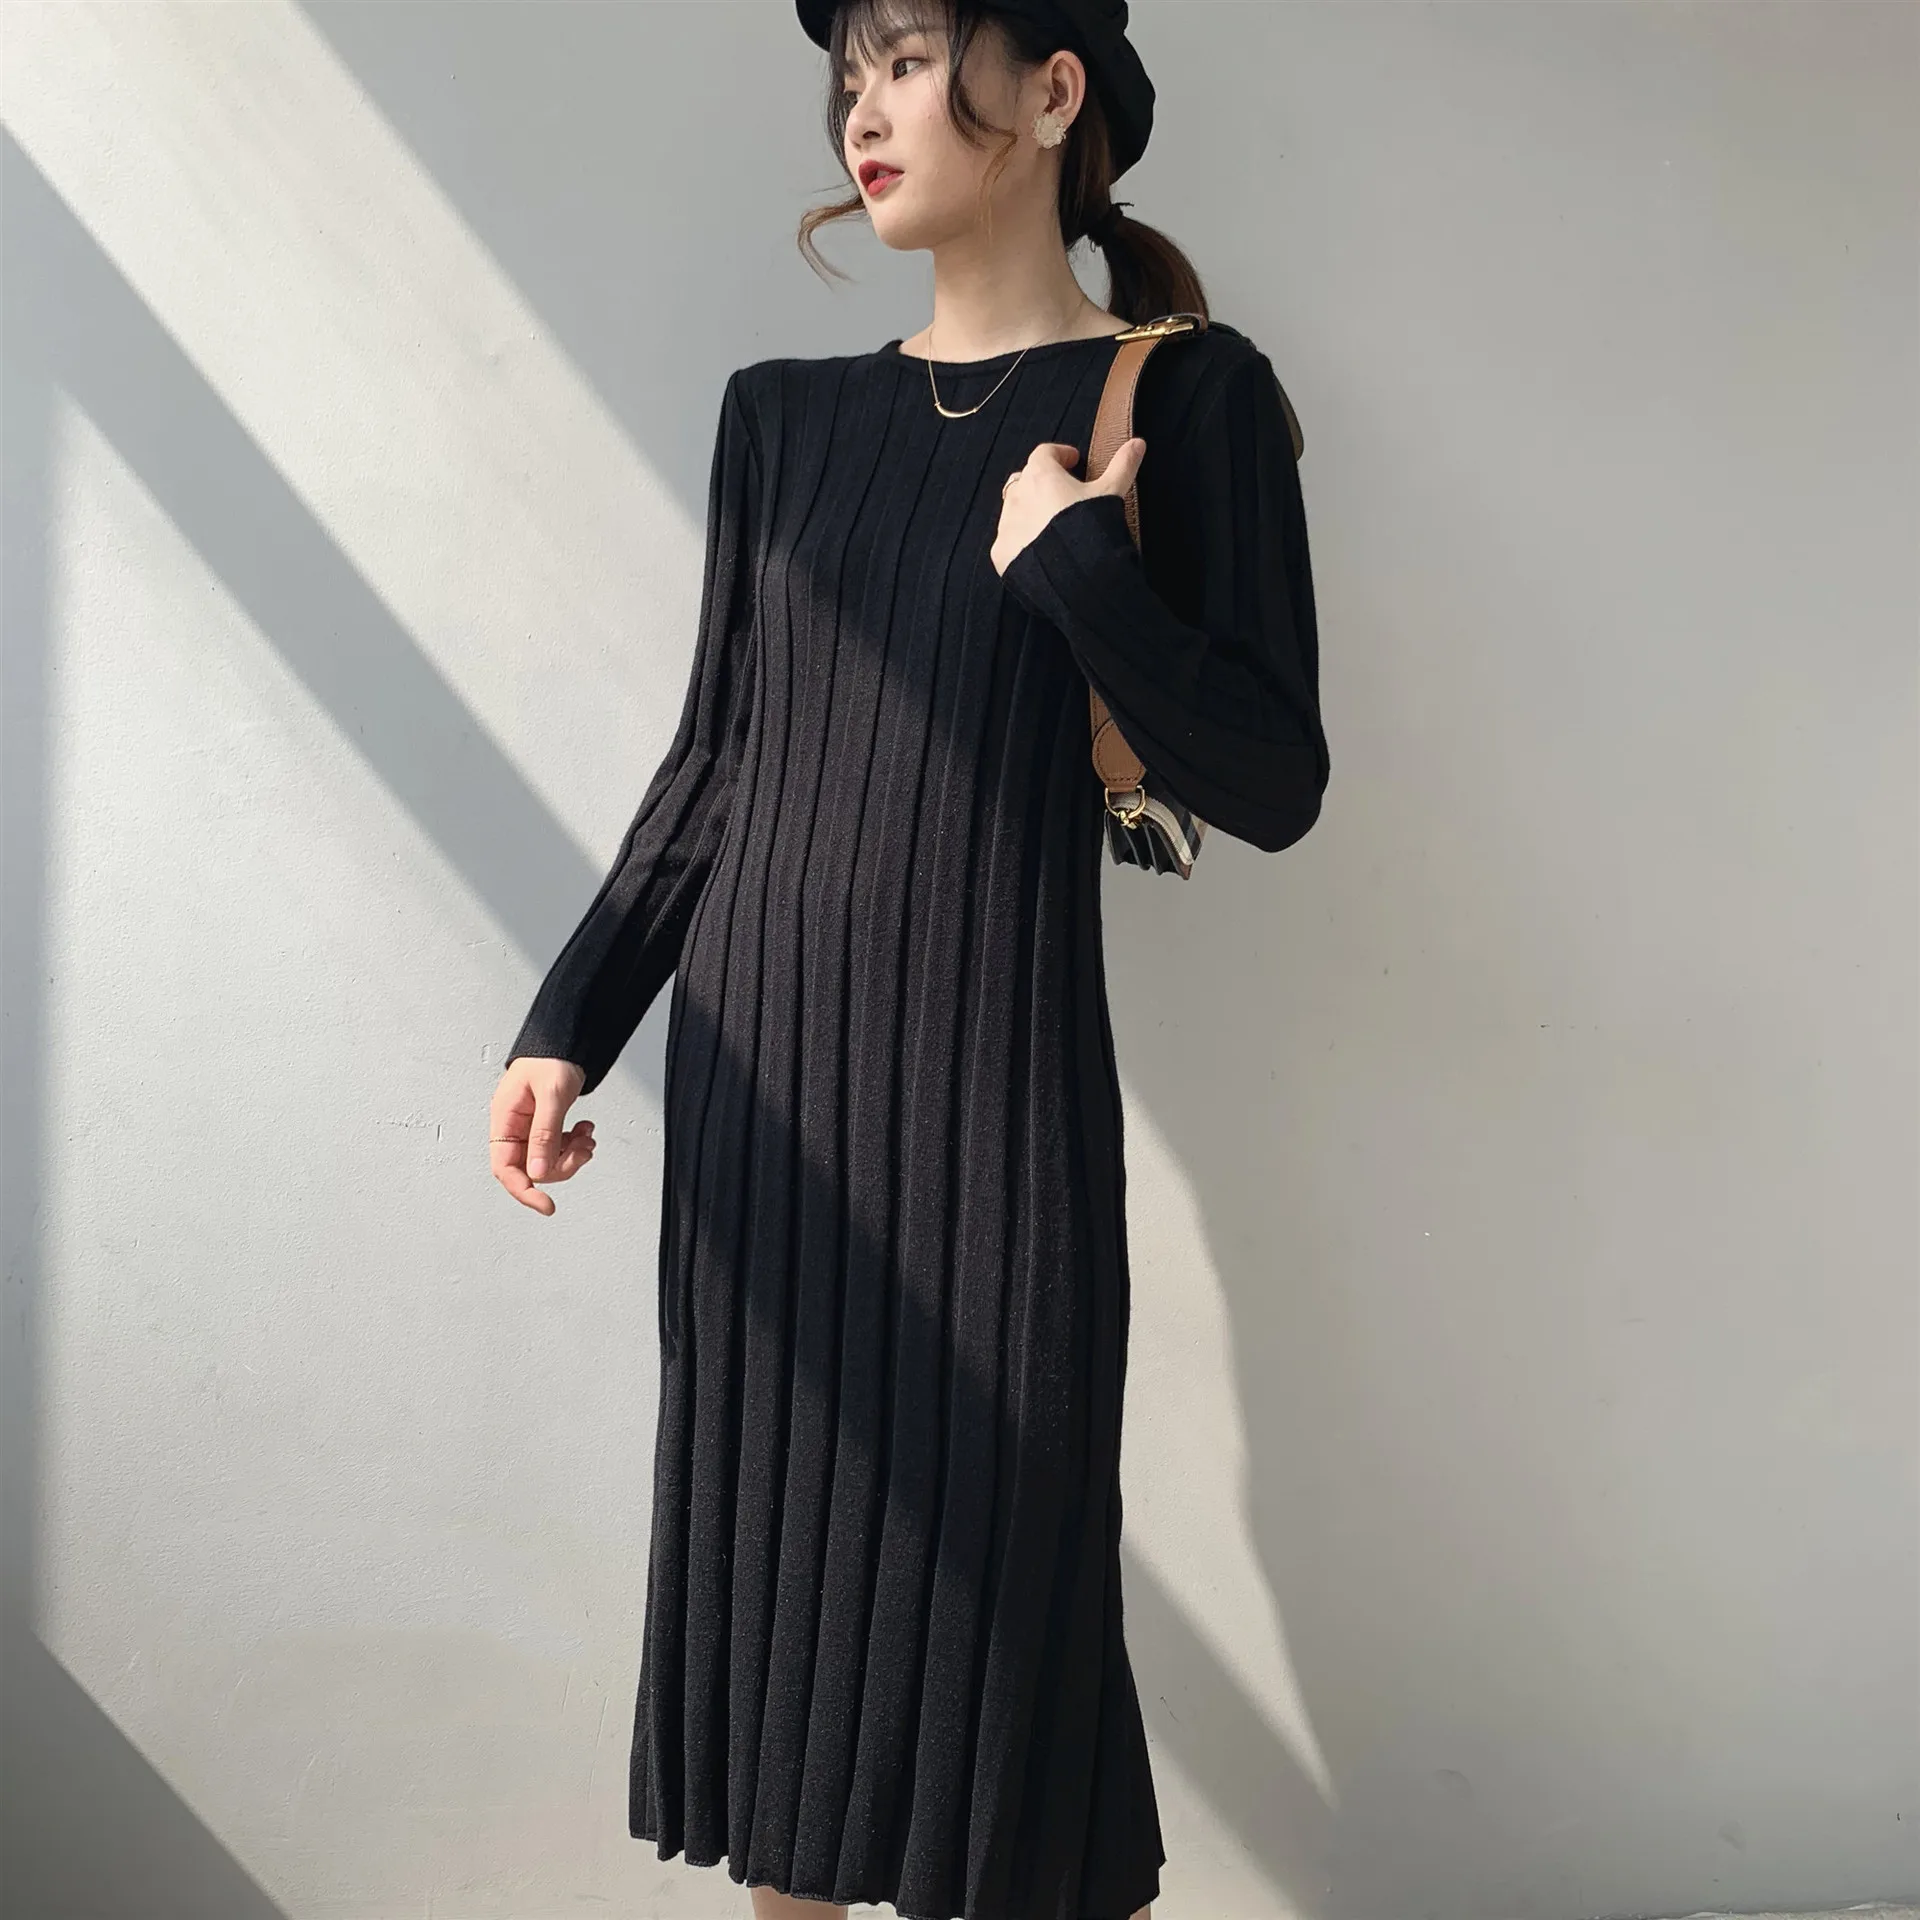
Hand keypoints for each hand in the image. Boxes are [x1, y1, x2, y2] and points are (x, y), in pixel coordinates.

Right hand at [490, 1057, 592, 1215]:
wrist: (567, 1040)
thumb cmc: (551, 1057)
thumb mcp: (551, 1095)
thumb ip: (544, 1134)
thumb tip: (538, 1172)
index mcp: (504, 1119)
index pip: (505, 1167)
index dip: (523, 1190)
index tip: (546, 1204)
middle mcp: (514, 1127)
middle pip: (531, 1168)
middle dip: (560, 1165)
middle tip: (582, 1152)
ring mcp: (530, 1127)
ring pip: (548, 1160)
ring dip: (571, 1154)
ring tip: (586, 1137)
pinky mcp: (546, 1124)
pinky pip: (558, 1147)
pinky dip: (575, 1144)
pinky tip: (584, 1130)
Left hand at [989, 434, 1145, 575]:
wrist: (1073, 575)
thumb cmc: (1090, 528)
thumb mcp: (1110, 493)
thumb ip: (1122, 465)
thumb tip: (1138, 444)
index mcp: (1041, 475)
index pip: (1045, 453)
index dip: (1060, 454)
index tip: (1073, 460)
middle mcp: (1017, 496)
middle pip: (1025, 479)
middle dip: (1041, 482)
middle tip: (1061, 494)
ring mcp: (1006, 525)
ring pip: (1013, 510)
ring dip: (1028, 511)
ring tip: (1050, 525)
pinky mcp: (1001, 553)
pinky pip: (1008, 542)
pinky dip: (1020, 541)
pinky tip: (1038, 550)